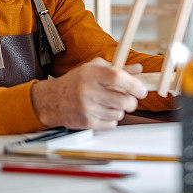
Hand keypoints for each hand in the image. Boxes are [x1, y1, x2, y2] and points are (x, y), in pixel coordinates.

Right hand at [30, 58, 147, 129]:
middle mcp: (87, 91)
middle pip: (122, 99)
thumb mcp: (93, 69)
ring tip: (111, 104)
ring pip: (118, 113)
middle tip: (130, 99)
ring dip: (120, 110)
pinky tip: (104, 112)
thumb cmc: (75, 82)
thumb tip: (138, 69)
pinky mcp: (86, 122)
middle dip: (131, 101)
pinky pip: (111, 124)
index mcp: (90, 74)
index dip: (134, 84)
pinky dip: (112, 119)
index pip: (117, 77)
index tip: (141, 89)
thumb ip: (117, 68)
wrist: (51, 100)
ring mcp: (86, 108)